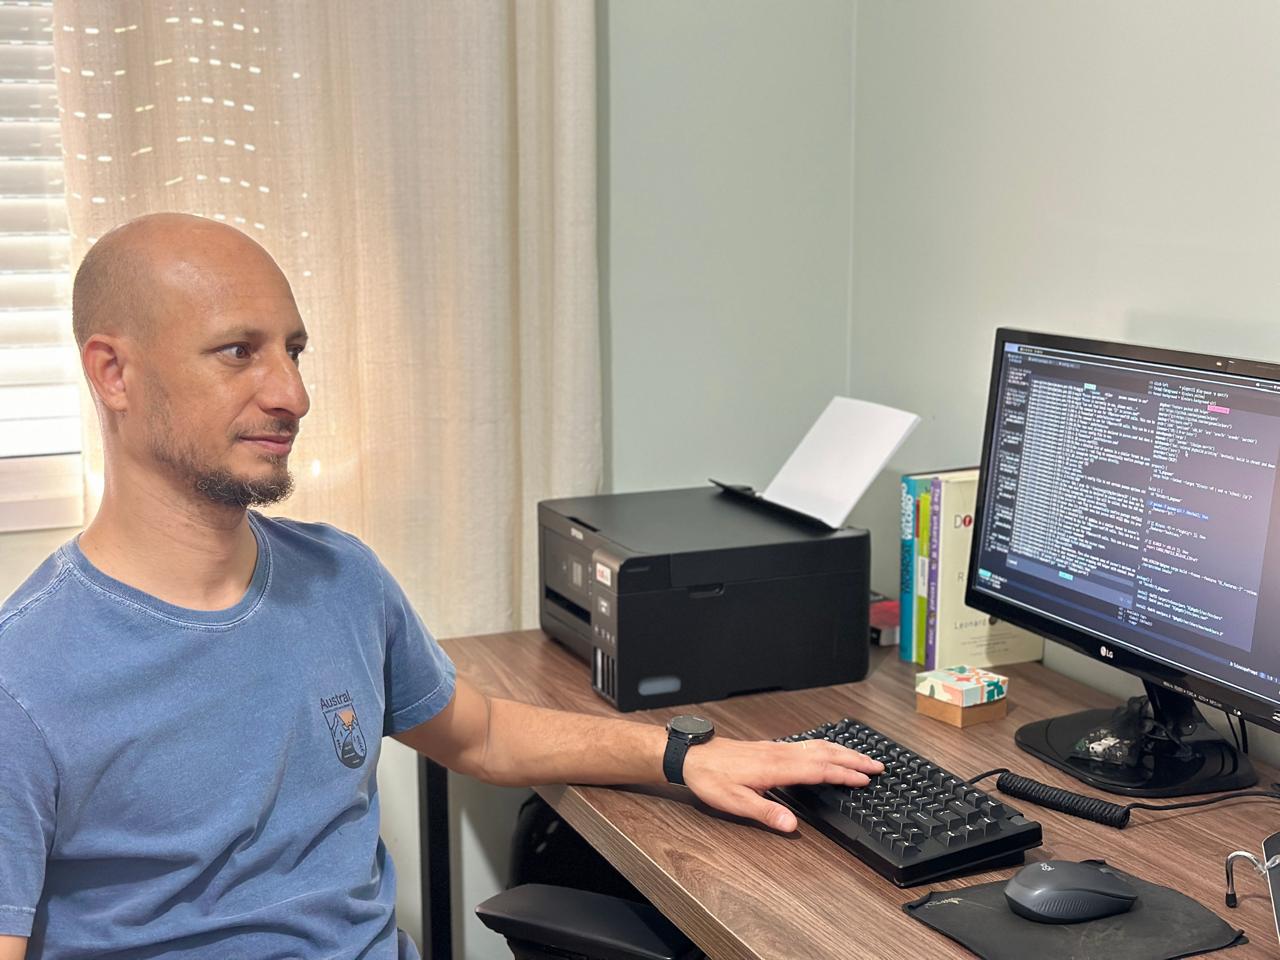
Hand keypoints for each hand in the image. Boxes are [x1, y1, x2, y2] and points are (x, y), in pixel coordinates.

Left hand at [681, 737, 883, 831]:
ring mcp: (777, 749)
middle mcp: (780, 754)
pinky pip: (806, 745)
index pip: (819, 770)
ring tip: (862, 757)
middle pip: (825, 754)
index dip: (844, 774)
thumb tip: (791, 826)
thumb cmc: (712, 778)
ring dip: (842, 751)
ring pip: (817, 746)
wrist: (693, 756)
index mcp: (776, 768)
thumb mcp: (735, 802)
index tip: (866, 779)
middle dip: (853, 759)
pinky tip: (828, 750)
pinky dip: (826, 747)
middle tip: (878, 765)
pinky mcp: (771, 748)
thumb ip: (765, 813)